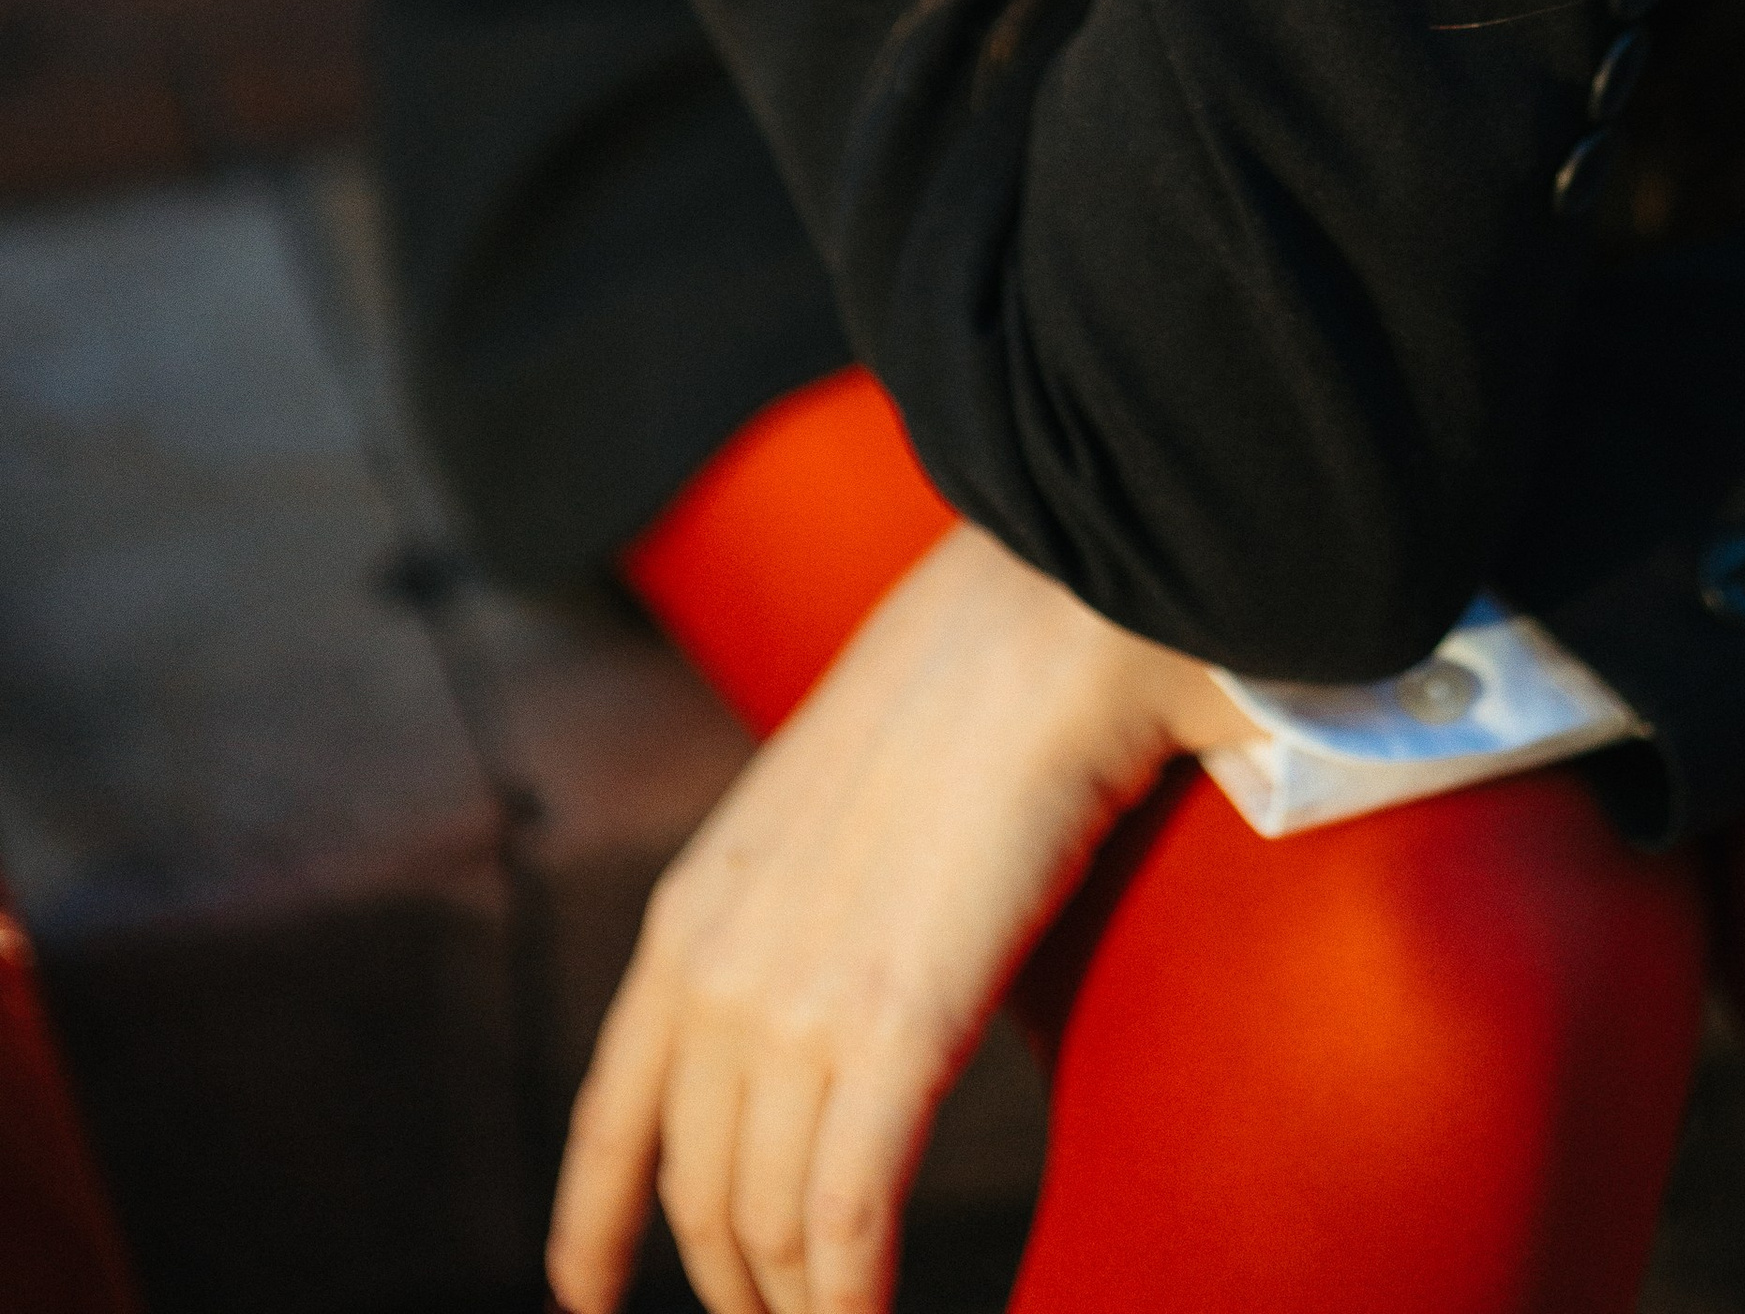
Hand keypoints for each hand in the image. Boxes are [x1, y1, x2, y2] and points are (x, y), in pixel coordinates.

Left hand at [546, 522, 1239, 1313]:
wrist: (1042, 618)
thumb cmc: (968, 694)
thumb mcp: (825, 805)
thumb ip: (807, 904)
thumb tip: (849, 982)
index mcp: (694, 910)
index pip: (611, 1114)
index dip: (592, 1225)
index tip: (583, 1299)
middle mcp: (719, 969)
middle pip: (704, 1196)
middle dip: (740, 1284)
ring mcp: (798, 1004)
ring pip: (770, 1227)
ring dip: (801, 1305)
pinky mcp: (894, 1030)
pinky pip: (847, 1224)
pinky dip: (850, 1304)